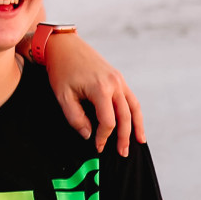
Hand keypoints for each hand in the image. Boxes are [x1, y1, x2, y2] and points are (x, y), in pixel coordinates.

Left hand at [44, 33, 145, 156]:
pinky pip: (131, 98)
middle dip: (124, 137)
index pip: (108, 121)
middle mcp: (114, 84)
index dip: (104, 137)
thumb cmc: (61, 70)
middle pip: (125, 116)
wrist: (64, 46)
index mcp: (100, 89)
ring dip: (136, 126)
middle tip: (122, 154)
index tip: (97, 147)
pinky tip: (135, 123)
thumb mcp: (63, 96)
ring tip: (139, 142)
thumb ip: (76, 118)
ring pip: (133, 107)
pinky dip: (135, 112)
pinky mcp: (118, 77)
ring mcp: (118, 79)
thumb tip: (88, 135)